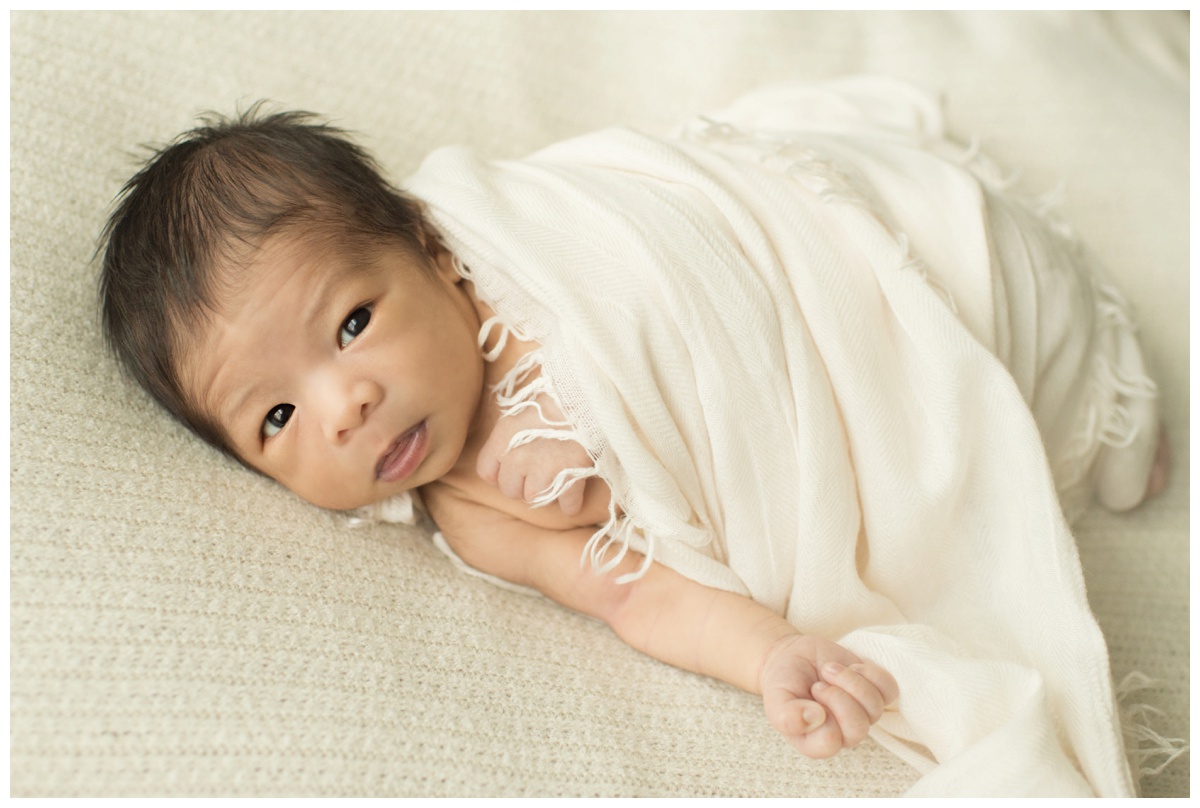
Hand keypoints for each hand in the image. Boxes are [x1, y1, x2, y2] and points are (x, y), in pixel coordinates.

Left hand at [476, 392, 593, 515]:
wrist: (592, 399)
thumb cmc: (558, 402)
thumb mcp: (524, 412)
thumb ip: (510, 437)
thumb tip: (506, 459)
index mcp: (504, 434)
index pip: (486, 471)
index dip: (500, 474)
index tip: (514, 471)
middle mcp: (519, 455)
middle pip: (510, 490)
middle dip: (524, 486)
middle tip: (540, 473)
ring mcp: (544, 468)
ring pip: (534, 498)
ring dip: (546, 493)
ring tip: (557, 479)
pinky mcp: (570, 478)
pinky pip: (567, 505)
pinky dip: (571, 502)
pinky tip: (573, 493)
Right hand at [758, 633, 897, 758]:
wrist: (792, 656)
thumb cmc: (783, 682)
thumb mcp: (775, 699)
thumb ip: (787, 716)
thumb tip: (816, 718)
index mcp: (816, 742)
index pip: (830, 743)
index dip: (821, 715)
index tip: (809, 696)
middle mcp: (843, 733)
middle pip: (858, 728)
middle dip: (838, 698)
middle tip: (819, 684)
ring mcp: (861, 713)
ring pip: (875, 708)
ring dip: (851, 681)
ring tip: (830, 670)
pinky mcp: (874, 691)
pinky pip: (889, 689)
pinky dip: (870, 673)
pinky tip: (851, 667)